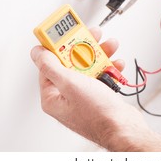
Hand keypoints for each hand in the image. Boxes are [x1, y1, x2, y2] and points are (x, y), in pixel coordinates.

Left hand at [30, 27, 160, 150]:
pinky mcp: (98, 95)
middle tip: (93, 36)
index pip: (49, 64)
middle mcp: (67, 96)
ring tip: (110, 46)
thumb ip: (51, 66)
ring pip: (88, 67)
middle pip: (71, 63)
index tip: (65, 33)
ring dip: (100, 55)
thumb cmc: (98, 114)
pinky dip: (109, 67)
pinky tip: (115, 64)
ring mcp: (83, 96)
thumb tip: (37, 53)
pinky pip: (100, 75)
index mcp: (53, 96)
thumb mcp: (70, 83)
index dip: (58, 46)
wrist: (124, 127)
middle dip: (84, 48)